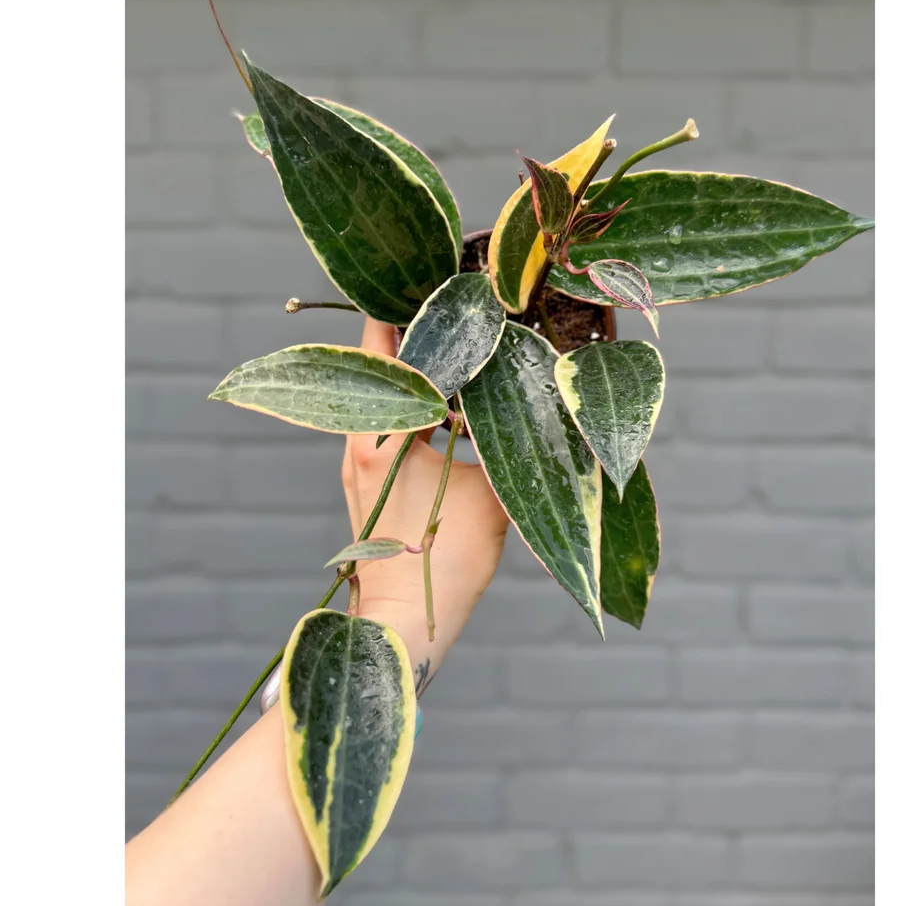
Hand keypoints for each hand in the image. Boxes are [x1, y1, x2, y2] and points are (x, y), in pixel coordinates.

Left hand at [341, 317, 508, 692]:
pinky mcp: (366, 483)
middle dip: (413, 338)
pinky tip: (448, 407)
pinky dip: (414, 410)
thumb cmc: (447, 563)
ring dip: (414, 376)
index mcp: (381, 436)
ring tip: (454, 350)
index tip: (428, 282)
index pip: (381, 350)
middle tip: (449, 308)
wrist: (406, 623)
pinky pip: (388, 427)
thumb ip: (512, 447)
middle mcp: (359, 442)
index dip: (402, 311)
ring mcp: (358, 463)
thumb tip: (541, 408)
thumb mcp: (492, 498)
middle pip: (379, 370)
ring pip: (384, 400)